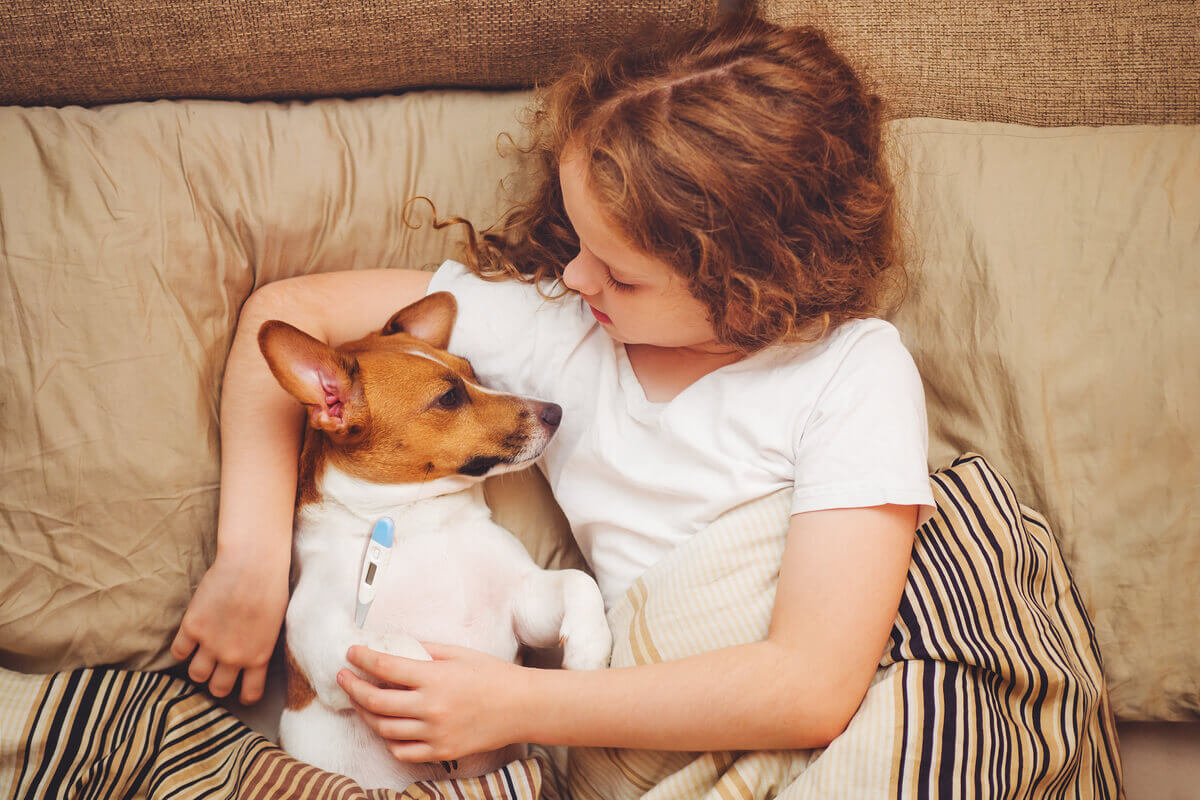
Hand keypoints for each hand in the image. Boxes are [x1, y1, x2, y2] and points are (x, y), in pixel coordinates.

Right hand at [170, 551, 288, 703]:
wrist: (253, 563)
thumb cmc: (271, 587)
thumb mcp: (276, 625)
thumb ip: (262, 646)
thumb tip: (253, 659)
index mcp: (259, 656)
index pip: (250, 693)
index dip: (244, 695)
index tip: (241, 692)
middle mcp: (234, 656)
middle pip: (218, 688)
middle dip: (218, 683)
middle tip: (218, 672)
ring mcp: (211, 643)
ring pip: (196, 674)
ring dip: (198, 668)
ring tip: (203, 656)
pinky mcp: (192, 627)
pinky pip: (178, 652)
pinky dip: (182, 649)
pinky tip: (189, 640)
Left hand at [339, 643, 527, 763]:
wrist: (522, 707)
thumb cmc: (493, 675)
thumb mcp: (459, 653)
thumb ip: (425, 649)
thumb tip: (396, 646)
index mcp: (435, 678)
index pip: (386, 667)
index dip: (363, 659)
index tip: (351, 653)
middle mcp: (431, 708)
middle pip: (376, 701)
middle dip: (353, 687)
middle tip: (344, 677)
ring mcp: (435, 733)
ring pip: (384, 729)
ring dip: (365, 714)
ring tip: (360, 702)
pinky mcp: (441, 751)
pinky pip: (402, 751)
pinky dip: (388, 739)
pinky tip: (385, 726)